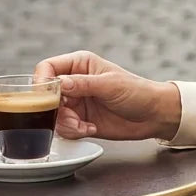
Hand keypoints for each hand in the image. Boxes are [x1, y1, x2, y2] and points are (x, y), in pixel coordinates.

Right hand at [34, 50, 180, 141]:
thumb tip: (59, 83)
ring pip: (51, 114)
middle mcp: (74, 82)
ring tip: (85, 125)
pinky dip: (73, 131)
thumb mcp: (111, 85)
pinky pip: (62, 128)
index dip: (41, 81)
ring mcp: (75, 102)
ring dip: (65, 123)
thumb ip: (83, 84)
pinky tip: (91, 129)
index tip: (47, 97)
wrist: (153, 115)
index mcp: (80, 64)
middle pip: (45, 95)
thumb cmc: (137, 92)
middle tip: (70, 115)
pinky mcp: (78, 119)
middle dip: (54, 109)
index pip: (48, 67)